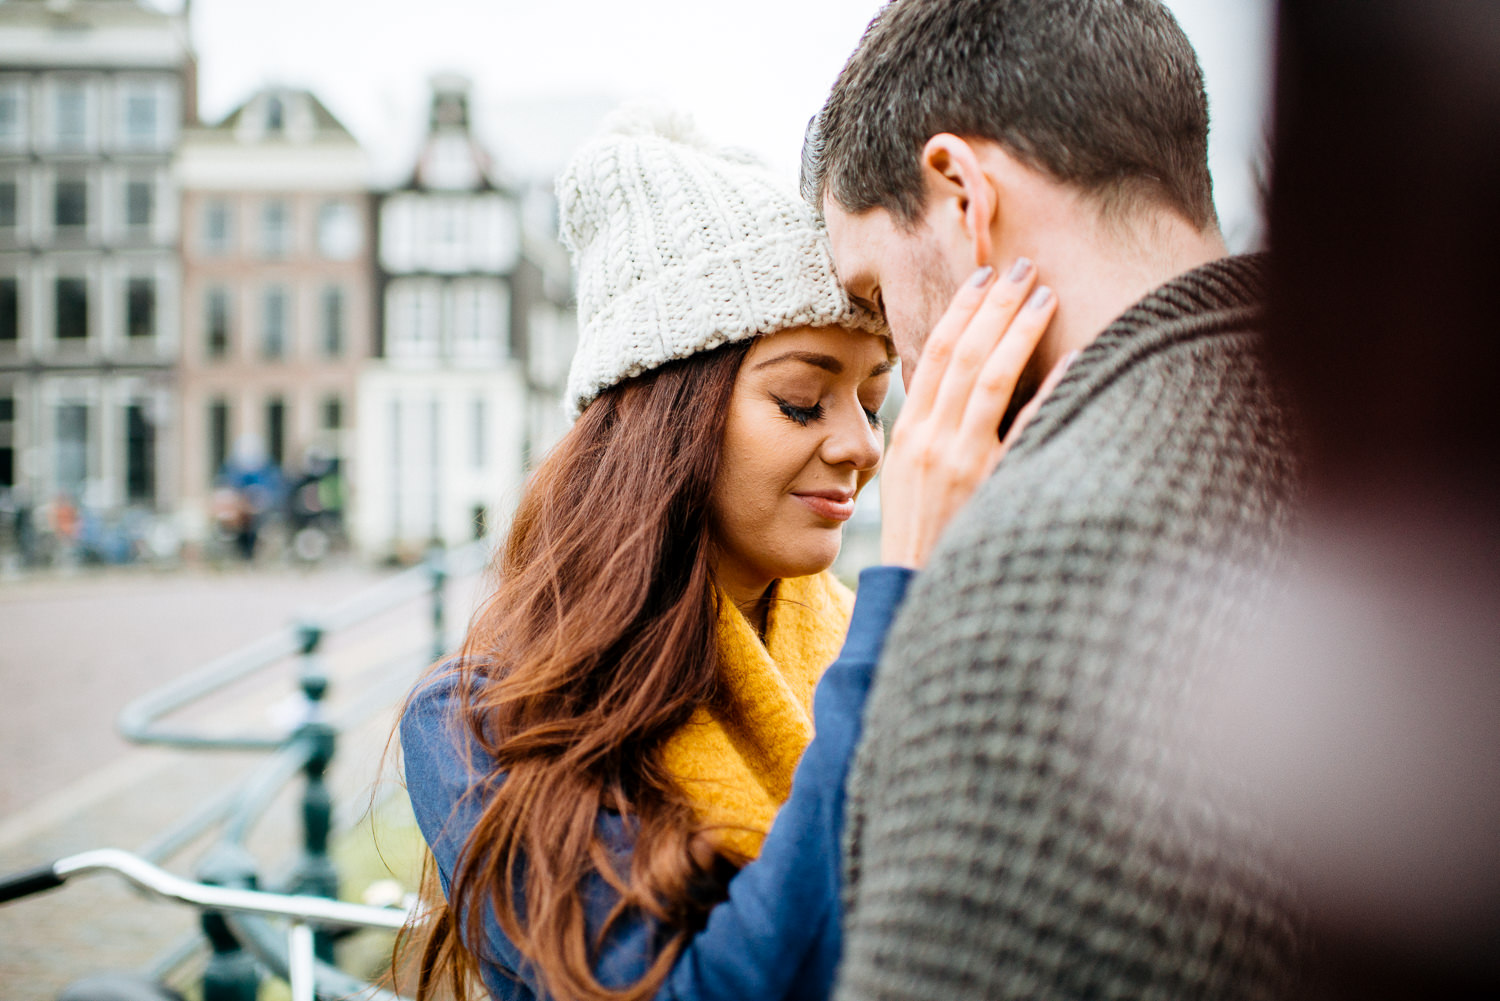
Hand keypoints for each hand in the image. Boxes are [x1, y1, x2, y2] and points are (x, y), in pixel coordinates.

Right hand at [879, 260, 1074, 569]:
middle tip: (1024, 266)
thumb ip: (930, 433)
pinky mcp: (991, 485)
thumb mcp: (910, 479)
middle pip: (964, 354)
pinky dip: (1051, 386)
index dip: (962, 310)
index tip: (985, 276)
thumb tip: (959, 389)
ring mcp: (961, 462)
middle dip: (995, 304)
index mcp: (910, 435)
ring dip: (1020, 328)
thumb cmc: (922, 538)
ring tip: (1045, 294)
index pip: (936, 354)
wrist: (916, 594)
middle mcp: (932, 441)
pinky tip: (1075, 356)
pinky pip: (1027, 425)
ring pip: (990, 377)